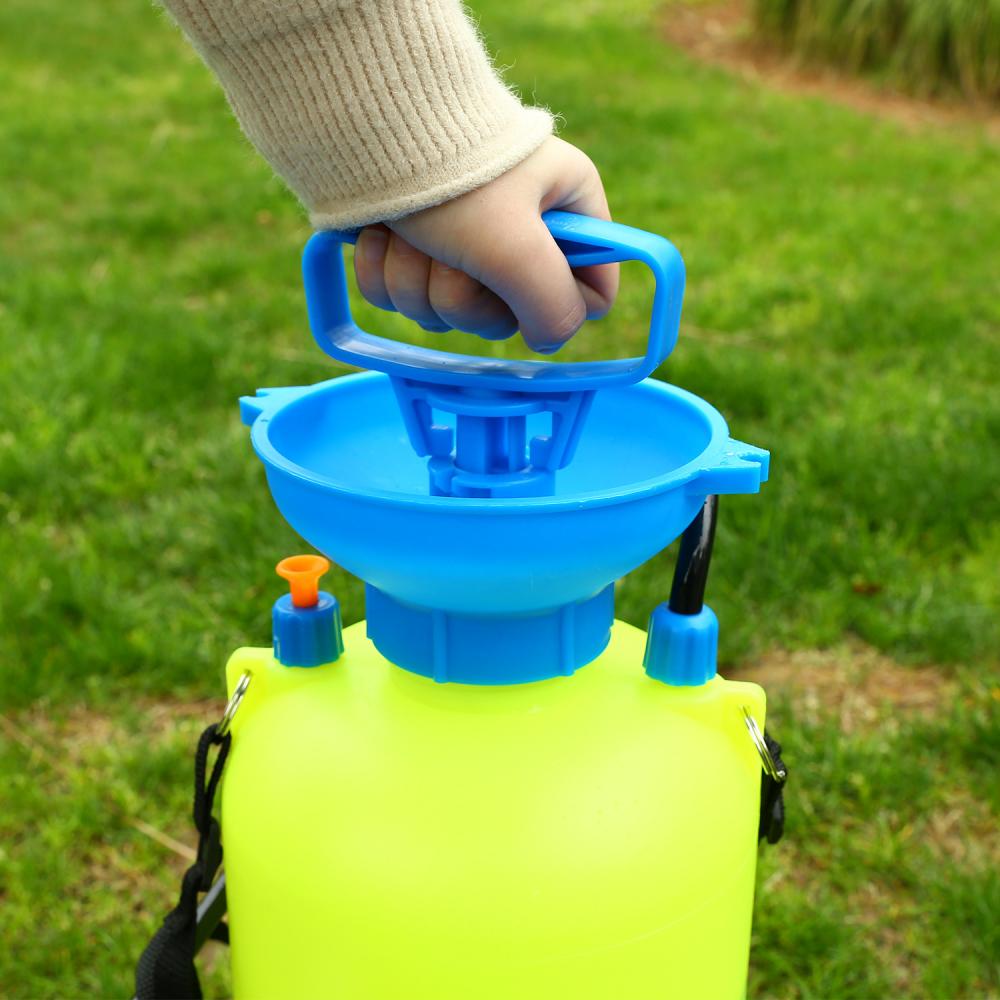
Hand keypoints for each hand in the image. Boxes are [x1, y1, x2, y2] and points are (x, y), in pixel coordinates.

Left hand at [353, 136, 618, 353]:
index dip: (555, 306)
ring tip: (408, 234)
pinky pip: (401, 297)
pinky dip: (385, 272)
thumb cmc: (452, 179)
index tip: (517, 288)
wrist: (361, 122)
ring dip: (416, 282)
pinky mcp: (412, 242)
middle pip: (502, 314)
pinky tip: (382, 235)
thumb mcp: (516, 248)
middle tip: (451, 253)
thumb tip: (549, 340)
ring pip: (444, 310)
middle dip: (461, 294)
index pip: (591, 293)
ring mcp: (464, 237)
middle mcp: (521, 225)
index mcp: (566, 209)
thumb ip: (552, 306)